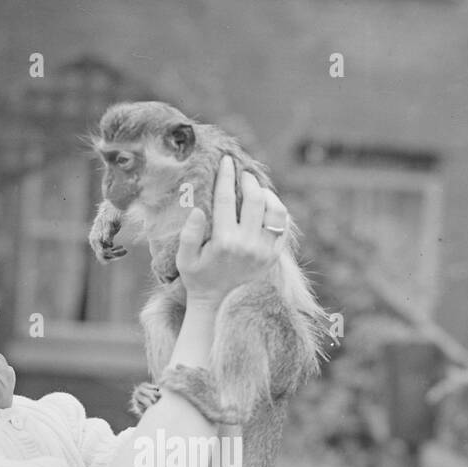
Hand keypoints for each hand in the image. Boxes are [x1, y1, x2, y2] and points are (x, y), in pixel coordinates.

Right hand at [176, 154, 288, 304]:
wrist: (219, 305)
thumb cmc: (198, 279)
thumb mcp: (184, 259)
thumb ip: (189, 234)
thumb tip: (198, 209)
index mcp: (225, 242)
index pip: (227, 199)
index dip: (226, 176)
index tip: (226, 161)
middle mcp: (248, 245)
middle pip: (255, 199)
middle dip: (249, 181)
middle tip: (242, 174)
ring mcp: (264, 251)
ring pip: (276, 211)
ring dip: (267, 195)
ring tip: (256, 189)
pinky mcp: (274, 257)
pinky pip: (283, 226)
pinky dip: (277, 212)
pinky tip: (266, 206)